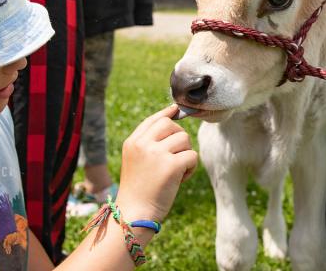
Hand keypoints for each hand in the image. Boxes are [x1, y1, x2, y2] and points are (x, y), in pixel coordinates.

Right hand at [116, 105, 197, 222]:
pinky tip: (181, 179)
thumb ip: (149, 142)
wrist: (133, 215)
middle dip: (179, 137)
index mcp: (133, 142)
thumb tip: (172, 118)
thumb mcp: (136, 160)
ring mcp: (157, 153)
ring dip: (186, 154)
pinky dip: (191, 168)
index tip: (176, 110)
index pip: (154, 120)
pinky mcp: (171, 165)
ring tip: (177, 171)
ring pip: (184, 139)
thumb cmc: (138, 190)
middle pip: (171, 125)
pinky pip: (192, 156)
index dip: (167, 113)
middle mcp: (143, 144)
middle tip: (176, 157)